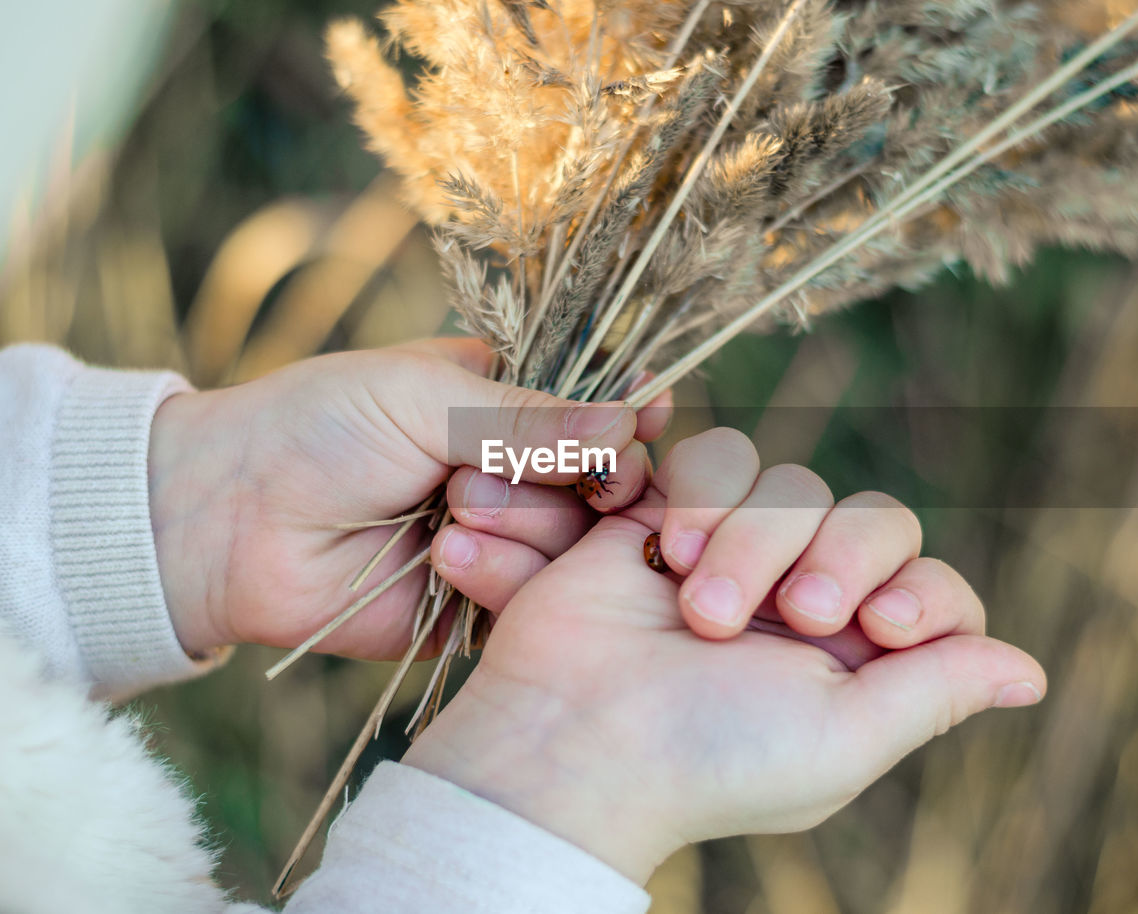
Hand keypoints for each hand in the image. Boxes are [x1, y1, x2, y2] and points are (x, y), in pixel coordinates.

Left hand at [147, 337, 669, 657]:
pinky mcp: (482, 606)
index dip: (627, 419)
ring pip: (578, 542)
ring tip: (452, 509)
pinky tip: (446, 559)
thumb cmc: (314, 429)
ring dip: (527, 523)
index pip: (597, 412)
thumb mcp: (420, 397)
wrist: (227, 524)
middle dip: (572, 478)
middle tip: (509, 476)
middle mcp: (514, 474)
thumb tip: (629, 423)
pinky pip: (535, 598)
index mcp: (502, 405)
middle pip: (604, 482)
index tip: (648, 418)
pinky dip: (506, 577)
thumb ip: (525, 417)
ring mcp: (504, 541)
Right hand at [410, 428, 1045, 883]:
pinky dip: (703, 490)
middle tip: (778, 617)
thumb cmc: (709, 756)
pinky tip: (663, 549)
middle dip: (827, 558)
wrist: (572, 735)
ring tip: (696, 604)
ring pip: (795, 484)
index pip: (933, 590)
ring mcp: (739, 551)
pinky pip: (723, 457)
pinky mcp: (672, 512)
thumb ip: (934, 693)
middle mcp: (803, 597)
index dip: (919, 590)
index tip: (878, 624)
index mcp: (855, 659)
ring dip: (751, 539)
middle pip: (871, 519)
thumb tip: (1029, 671)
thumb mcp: (842, 743)